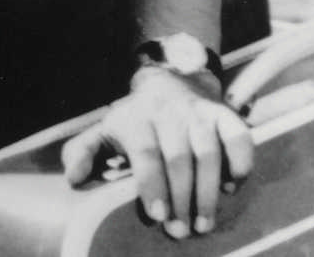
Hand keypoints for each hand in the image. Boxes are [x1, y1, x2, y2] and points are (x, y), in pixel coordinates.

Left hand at [60, 67, 252, 238]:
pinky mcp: (225, 114)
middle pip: (178, 158)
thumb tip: (73, 178)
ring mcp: (200, 113)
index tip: (158, 215)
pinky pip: (238, 137)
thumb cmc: (135, 119)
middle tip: (181, 231)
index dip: (152, 184)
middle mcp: (170, 113)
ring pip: (209, 152)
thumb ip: (84, 151)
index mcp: (138, 118)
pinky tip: (232, 187)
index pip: (146, 152)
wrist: (170, 81)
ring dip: (209, 191)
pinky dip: (240, 163)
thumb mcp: (105, 130)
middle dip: (181, 197)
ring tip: (204, 223)